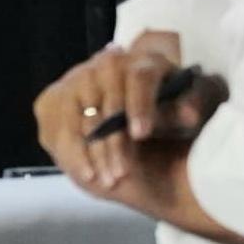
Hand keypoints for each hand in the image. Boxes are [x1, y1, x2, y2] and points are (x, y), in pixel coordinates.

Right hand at [33, 31, 215, 197]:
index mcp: (145, 61)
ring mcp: (74, 78)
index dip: (139, 106)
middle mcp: (105, 62)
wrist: (138, 105)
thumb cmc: (171, 109)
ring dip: (90, 153)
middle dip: (113, 143)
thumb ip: (188, 110)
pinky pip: (54, 126)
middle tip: (124, 174)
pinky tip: (86, 174)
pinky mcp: (53, 97)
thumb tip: (188, 114)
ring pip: (74, 116)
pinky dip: (69, 152)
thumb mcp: (189, 109)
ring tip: (107, 181)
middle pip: (103, 102)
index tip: (142, 135)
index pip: (138, 79)